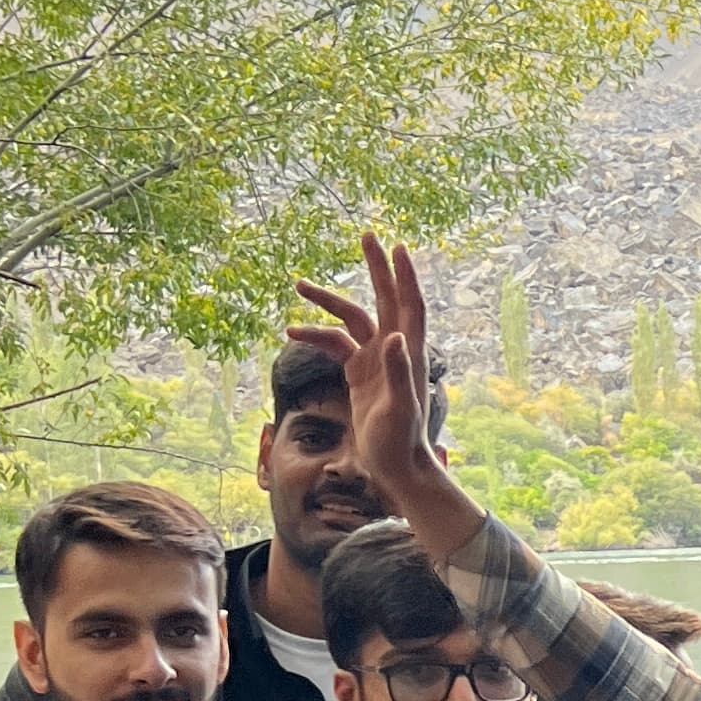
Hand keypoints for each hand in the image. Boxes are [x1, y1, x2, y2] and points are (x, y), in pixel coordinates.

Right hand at [289, 234, 443, 513]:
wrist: (396, 466)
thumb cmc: (401, 440)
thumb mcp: (399, 408)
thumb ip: (399, 373)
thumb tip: (394, 338)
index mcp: (408, 352)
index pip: (409, 304)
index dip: (404, 275)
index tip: (396, 246)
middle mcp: (394, 349)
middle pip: (385, 298)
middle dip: (375, 267)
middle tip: (366, 234)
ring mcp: (375, 359)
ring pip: (351, 319)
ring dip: (328, 302)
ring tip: (297, 285)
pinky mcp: (359, 374)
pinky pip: (336, 345)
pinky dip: (316, 336)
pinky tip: (290, 334)